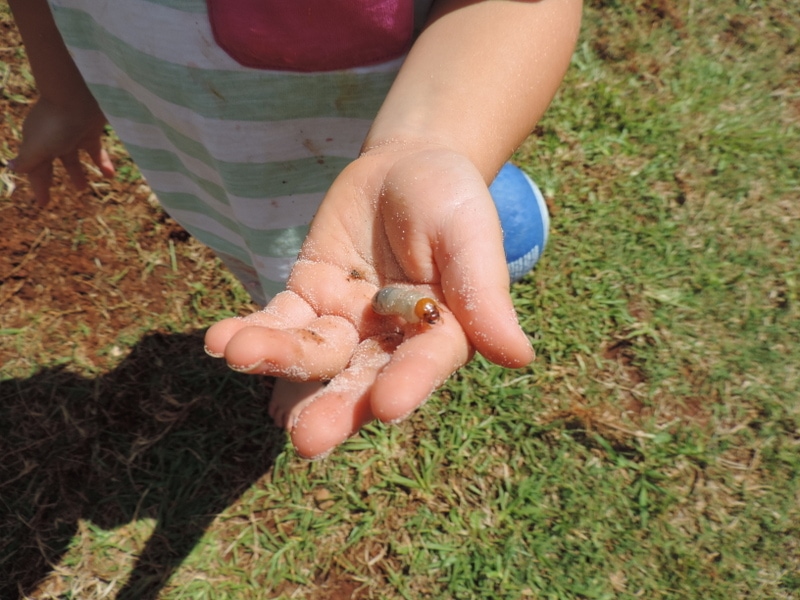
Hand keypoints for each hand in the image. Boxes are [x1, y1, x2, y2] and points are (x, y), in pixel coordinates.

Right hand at [11, 96, 114, 205]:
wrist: (80, 95)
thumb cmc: (57, 123)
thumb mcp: (39, 147)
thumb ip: (28, 161)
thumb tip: (12, 168)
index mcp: (35, 142)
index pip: (34, 168)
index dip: (38, 186)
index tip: (43, 204)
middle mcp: (51, 138)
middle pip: (50, 163)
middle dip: (50, 178)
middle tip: (53, 197)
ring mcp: (71, 133)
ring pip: (72, 157)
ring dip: (77, 173)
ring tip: (83, 188)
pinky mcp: (90, 130)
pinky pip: (95, 150)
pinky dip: (102, 163)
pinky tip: (110, 176)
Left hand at [204, 143, 533, 458]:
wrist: (406, 166)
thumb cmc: (451, 198)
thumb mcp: (471, 233)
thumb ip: (485, 291)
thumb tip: (521, 356)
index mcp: (440, 335)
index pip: (424, 367)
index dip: (407, 385)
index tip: (386, 406)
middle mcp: (390, 342)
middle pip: (360, 380)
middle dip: (333, 408)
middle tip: (306, 439)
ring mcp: (345, 324)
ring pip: (311, 353)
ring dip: (276, 359)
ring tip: (239, 355)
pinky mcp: (308, 298)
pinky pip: (278, 320)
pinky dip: (251, 331)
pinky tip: (221, 339)